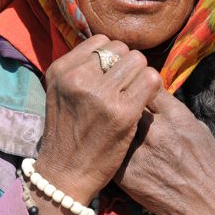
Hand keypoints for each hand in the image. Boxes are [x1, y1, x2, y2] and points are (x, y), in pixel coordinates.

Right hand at [32, 34, 161, 214]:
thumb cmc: (69, 131)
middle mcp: (78, 77)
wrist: (66, 174)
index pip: (101, 40)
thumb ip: (81, 68)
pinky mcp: (123, 112)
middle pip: (122, 48)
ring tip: (133, 95)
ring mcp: (101, 94)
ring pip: (139, 61)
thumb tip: (112, 45)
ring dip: (141, 76)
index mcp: (62, 69)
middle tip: (124, 87)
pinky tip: (144, 102)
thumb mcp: (62, 91)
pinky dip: (152, 87)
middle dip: (127, 65)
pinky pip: (151, 80)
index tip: (111, 76)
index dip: (112, 57)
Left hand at [115, 90, 214, 214]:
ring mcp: (139, 154)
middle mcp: (155, 131)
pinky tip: (114, 150)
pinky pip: (113, 153)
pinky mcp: (127, 176)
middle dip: (125, 102)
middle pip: (128, 103)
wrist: (212, 206)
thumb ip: (173, 111)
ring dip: (116, 126)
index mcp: (176, 116)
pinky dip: (112, 150)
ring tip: (112, 125)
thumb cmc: (211, 165)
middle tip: (120, 103)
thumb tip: (153, 98)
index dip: (139, 83)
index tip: (135, 85)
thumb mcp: (198, 128)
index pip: (147, 84)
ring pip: (116, 128)